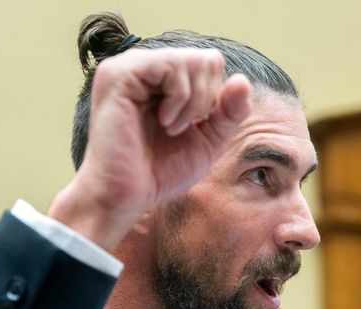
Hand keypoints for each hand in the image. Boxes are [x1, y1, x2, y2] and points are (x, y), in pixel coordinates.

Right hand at [49, 48, 250, 250]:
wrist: (126, 197)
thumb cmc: (159, 172)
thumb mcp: (207, 140)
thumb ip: (229, 112)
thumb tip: (242, 80)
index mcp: (160, 79)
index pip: (209, 63)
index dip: (214, 97)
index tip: (193, 127)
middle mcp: (143, 67)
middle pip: (205, 58)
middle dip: (205, 99)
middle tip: (180, 129)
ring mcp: (128, 67)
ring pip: (191, 59)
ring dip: (192, 102)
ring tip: (170, 128)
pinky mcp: (118, 74)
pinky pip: (171, 64)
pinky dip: (179, 97)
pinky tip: (162, 121)